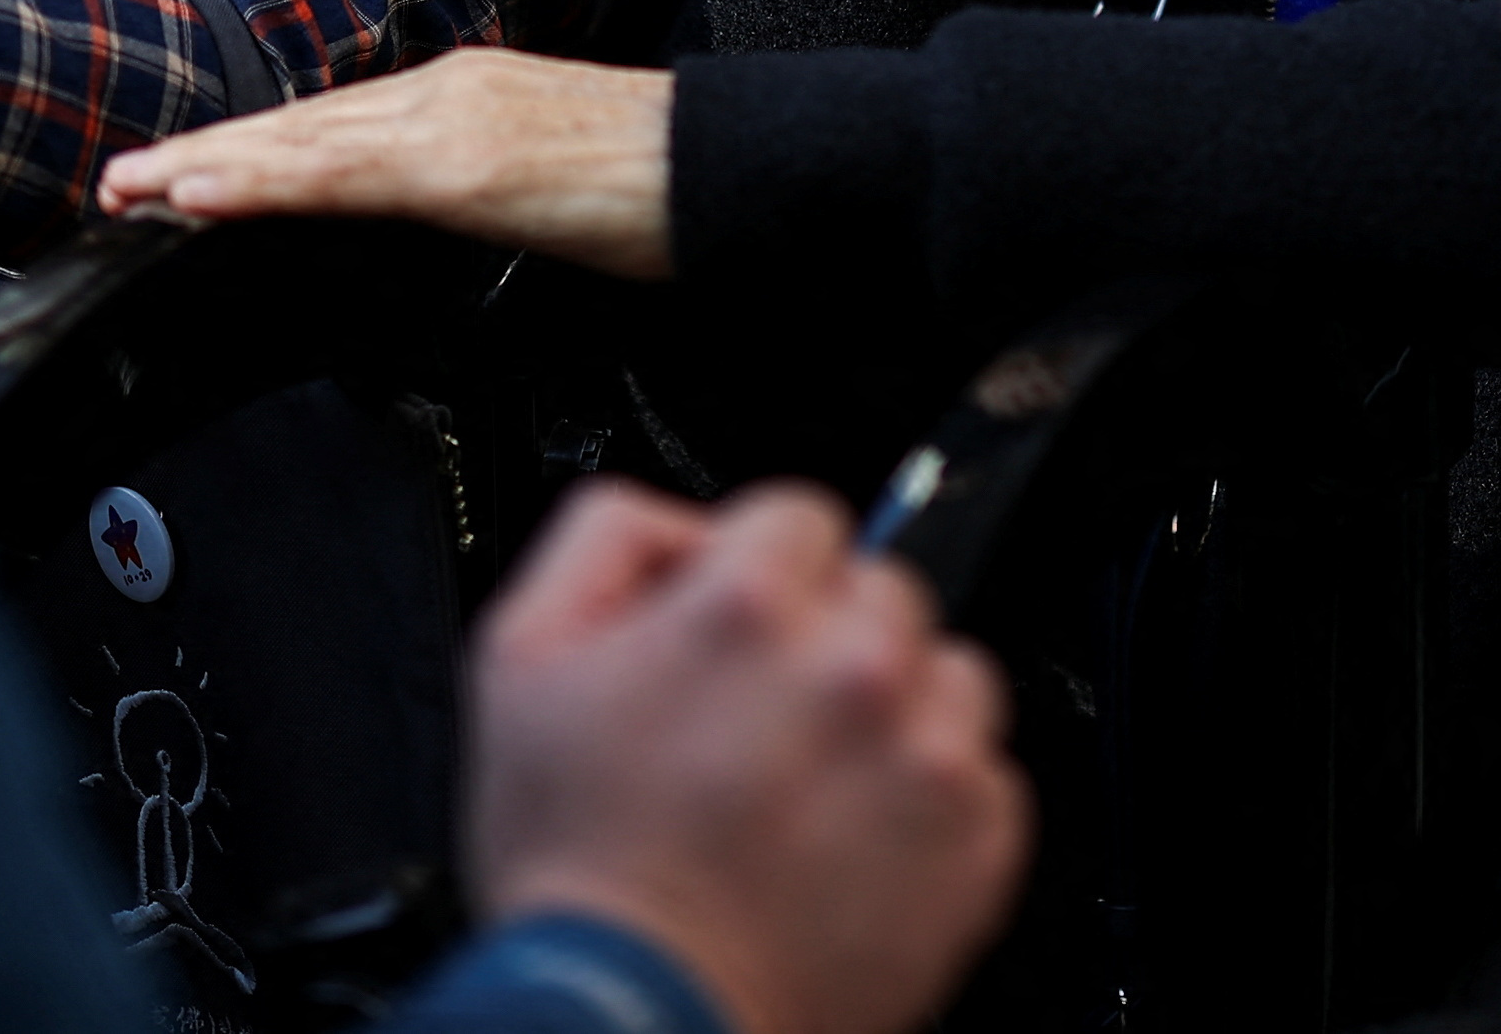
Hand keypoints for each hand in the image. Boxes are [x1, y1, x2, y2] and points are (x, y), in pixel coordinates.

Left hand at [99, 47, 674, 277]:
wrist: (743, 163)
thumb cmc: (669, 186)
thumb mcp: (552, 190)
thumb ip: (486, 202)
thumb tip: (442, 241)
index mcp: (468, 101)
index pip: (334, 129)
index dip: (252, 152)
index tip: (181, 175)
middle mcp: (450, 92)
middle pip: (301, 129)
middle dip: (206, 156)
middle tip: (117, 184)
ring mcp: (457, 120)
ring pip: (303, 146)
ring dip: (209, 167)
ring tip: (135, 189)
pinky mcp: (470, 163)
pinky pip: (342, 177)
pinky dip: (262, 183)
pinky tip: (206, 196)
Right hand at [466, 483, 1029, 1033]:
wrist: (639, 1024)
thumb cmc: (578, 876)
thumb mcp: (517, 664)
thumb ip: (603, 543)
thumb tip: (680, 522)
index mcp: (747, 607)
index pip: (799, 516)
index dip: (758, 576)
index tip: (739, 637)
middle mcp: (854, 664)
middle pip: (877, 588)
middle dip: (825, 641)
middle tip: (764, 729)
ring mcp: (926, 749)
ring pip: (944, 670)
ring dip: (894, 710)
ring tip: (816, 790)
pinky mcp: (976, 831)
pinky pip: (982, 768)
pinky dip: (933, 797)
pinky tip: (857, 840)